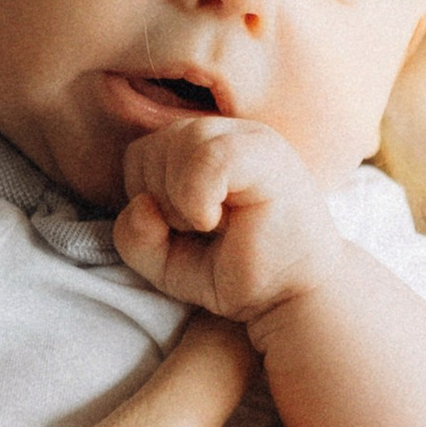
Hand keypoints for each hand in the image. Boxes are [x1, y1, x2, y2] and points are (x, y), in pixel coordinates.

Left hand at [114, 117, 338, 328]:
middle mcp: (225, 133)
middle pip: (153, 148)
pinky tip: (218, 220)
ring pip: (178, 143)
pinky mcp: (267, 153)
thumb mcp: (166, 262)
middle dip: (161, 201)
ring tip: (214, 226)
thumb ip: (134, 236)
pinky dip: (197, 196)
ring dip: (181, 200)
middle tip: (202, 232)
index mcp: (200, 147)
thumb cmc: (235, 271)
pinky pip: (208, 157)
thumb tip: (142, 206)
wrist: (292, 293)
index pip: (140, 155)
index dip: (145, 199)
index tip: (183, 230)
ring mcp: (249, 138)